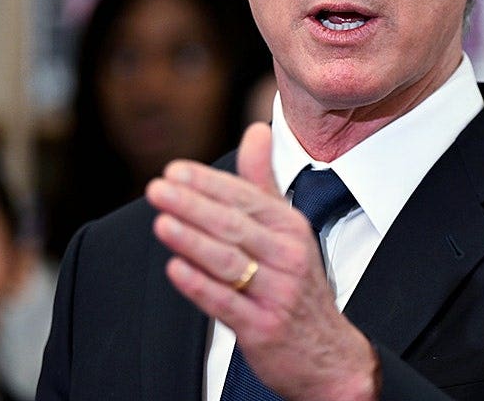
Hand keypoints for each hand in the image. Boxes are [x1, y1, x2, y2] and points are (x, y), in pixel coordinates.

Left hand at [146, 122, 378, 400]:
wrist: (326, 354)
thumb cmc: (296, 284)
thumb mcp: (287, 229)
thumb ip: (264, 181)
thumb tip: (255, 129)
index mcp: (290, 228)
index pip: (246, 199)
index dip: (209, 184)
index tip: (174, 170)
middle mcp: (287, 257)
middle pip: (234, 226)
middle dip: (193, 205)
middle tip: (157, 189)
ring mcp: (276, 293)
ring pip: (229, 262)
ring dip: (192, 241)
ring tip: (161, 223)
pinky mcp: (263, 328)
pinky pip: (226, 303)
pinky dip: (200, 285)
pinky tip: (175, 269)